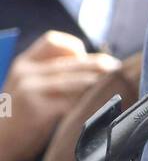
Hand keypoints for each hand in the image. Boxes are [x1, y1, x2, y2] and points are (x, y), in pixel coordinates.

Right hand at [0, 31, 120, 160]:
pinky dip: (89, 105)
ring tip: (116, 88)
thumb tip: (88, 72)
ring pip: (78, 81)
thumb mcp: (24, 89)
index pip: (54, 41)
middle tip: (118, 71)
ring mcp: (32, 90)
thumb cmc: (15, 119)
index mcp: (24, 64)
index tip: (91, 61)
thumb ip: (48, 77)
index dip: (77, 48)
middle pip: (74, 62)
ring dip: (100, 85)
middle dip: (101, 66)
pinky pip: (73, 103)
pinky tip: (100, 109)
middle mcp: (27, 72)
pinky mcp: (39, 110)